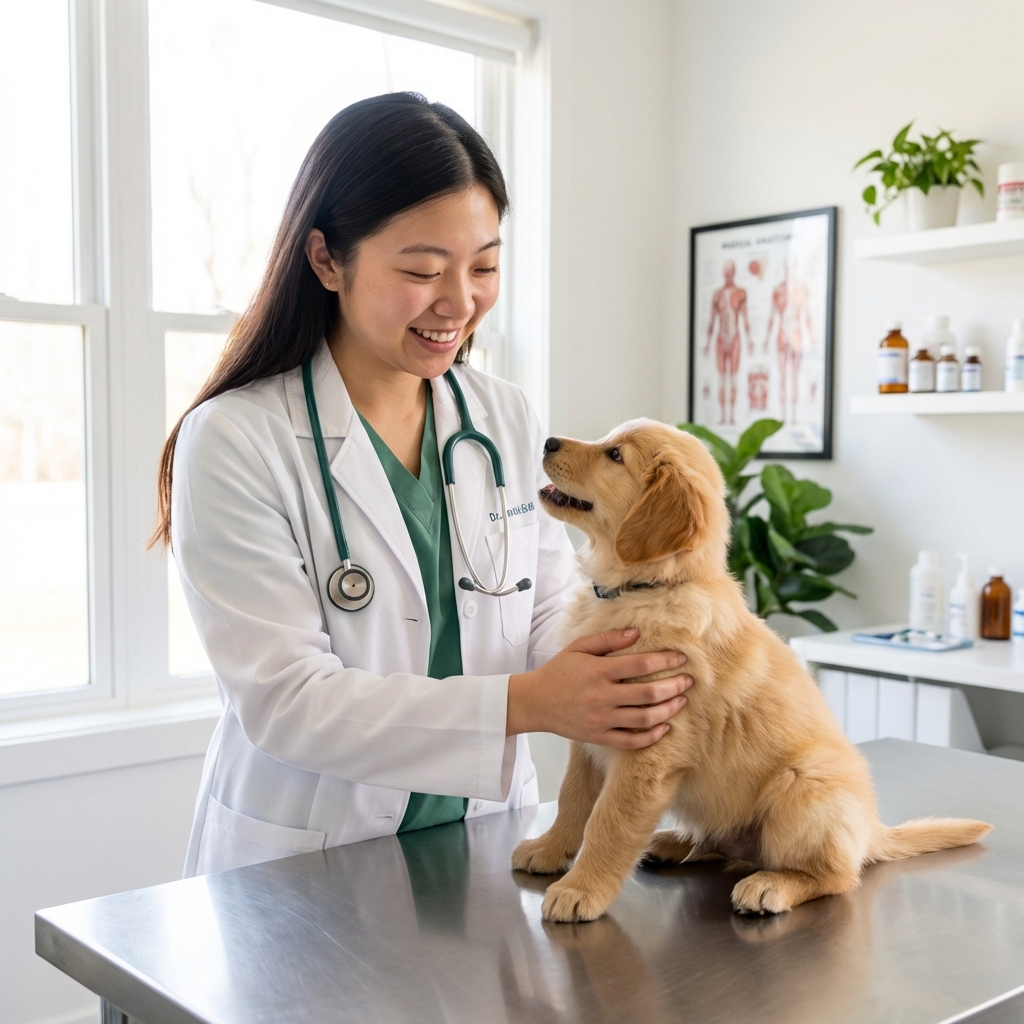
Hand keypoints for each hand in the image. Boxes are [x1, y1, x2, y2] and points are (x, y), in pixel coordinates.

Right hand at [506, 629, 692, 748]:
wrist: (534, 702)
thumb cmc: (558, 671)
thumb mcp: (578, 647)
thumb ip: (608, 639)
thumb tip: (637, 633)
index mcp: (598, 671)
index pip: (640, 665)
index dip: (665, 661)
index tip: (682, 657)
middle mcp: (602, 696)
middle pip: (648, 694)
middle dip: (674, 686)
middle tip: (689, 681)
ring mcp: (601, 719)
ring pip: (644, 719)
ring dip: (668, 710)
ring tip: (681, 700)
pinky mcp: (599, 736)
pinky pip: (631, 741)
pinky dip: (651, 736)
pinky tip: (665, 727)